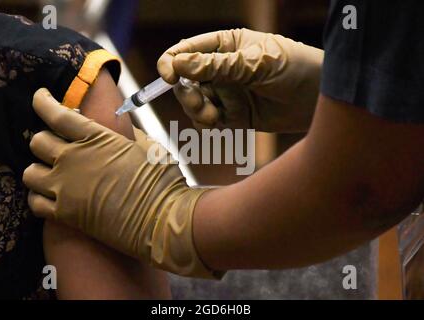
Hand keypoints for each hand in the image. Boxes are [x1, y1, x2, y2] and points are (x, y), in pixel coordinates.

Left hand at [23, 88, 216, 278]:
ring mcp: (66, 187)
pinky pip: (35, 203)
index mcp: (95, 137)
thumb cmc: (162, 180)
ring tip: (50, 172)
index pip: (55, 113)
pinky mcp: (66, 215)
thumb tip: (116, 129)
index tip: (41, 97)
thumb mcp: (147, 147)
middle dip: (44, 140)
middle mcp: (73, 158)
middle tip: (55, 144)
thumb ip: (125, 135)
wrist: (163, 218)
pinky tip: (50, 196)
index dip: (42, 102)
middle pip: (37, 141)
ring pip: (29, 172)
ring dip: (38, 169)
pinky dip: (39, 197)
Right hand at [157, 28, 323, 131]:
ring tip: (213, 115)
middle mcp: (221, 69)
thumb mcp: (256, 63)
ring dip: (196, 110)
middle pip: (185, 80)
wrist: (319, 99)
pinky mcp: (233, 115)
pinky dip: (205, 123)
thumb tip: (179, 64)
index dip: (171, 62)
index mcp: (225, 45)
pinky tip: (217, 122)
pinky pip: (208, 120)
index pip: (187, 51)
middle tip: (198, 102)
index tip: (168, 77)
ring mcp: (226, 92)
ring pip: (194, 102)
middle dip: (185, 93)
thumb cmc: (294, 68)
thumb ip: (219, 66)